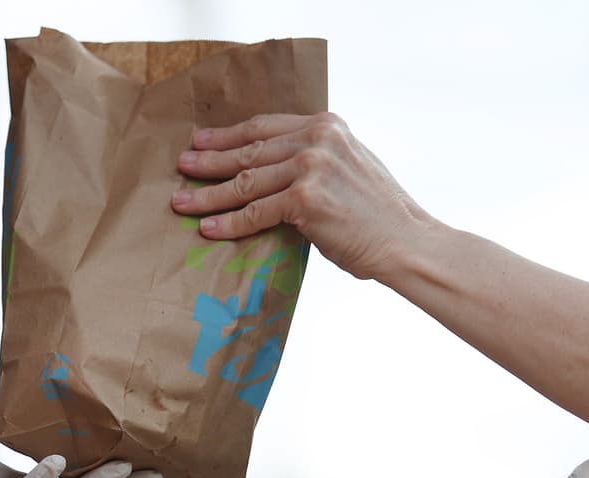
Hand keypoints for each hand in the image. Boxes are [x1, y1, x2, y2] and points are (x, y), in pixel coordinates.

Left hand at [171, 113, 432, 281]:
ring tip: (182, 201)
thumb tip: (278, 171)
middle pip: (249, 150)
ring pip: (246, 181)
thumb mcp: (351, 168)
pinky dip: (228, 222)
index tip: (203, 140)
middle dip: (210, 160)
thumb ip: (318, 159)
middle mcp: (317, 138)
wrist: (406, 242)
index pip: (265, 127)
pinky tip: (208, 228)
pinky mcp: (305, 198)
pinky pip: (255, 211)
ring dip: (209, 194)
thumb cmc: (380, 216)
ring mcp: (310, 166)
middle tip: (182, 167)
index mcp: (327, 125)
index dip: (229, 135)